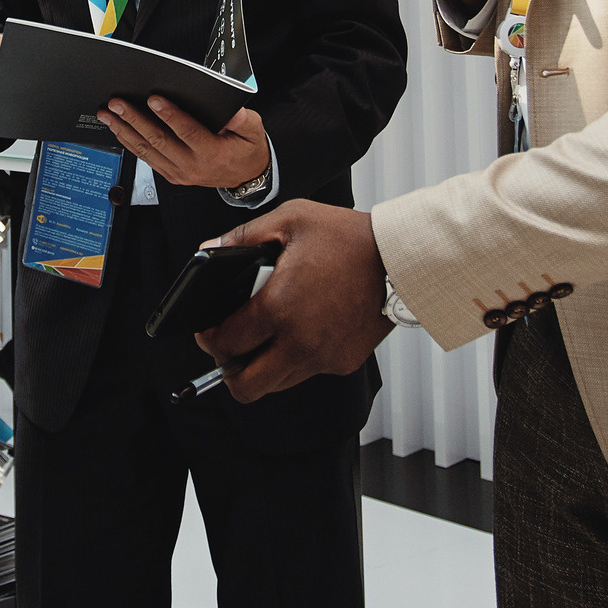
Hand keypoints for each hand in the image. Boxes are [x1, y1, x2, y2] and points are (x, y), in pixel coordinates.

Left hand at [99, 99, 270, 192]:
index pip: (187, 132)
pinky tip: (117, 129)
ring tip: (108, 114)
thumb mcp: (253, 131)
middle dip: (135, 119)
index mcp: (212, 153)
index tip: (153, 98)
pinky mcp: (170, 174)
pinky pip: (146, 158)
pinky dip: (129, 143)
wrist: (245, 176)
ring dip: (124, 130)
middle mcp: (192, 165)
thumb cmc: (246, 149)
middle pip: (159, 140)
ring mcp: (178, 172)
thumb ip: (243, 120)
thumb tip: (232, 111)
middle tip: (117, 103)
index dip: (169, 115)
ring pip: (147, 150)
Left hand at [193, 200, 391, 400]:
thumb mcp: (290, 220)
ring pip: (276, 384)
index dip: (208, 340)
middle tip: (229, 349)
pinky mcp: (343, 362)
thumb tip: (206, 250)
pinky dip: (295, 360)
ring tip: (262, 341)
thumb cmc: (348, 237)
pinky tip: (299, 332)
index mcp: (279, 308)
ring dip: (261, 368)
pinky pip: (307, 372)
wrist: (400, 258)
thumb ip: (242, 237)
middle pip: (245, 387)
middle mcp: (300, 342)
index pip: (225, 344)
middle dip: (228, 372)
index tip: (207, 332)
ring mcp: (323, 357)